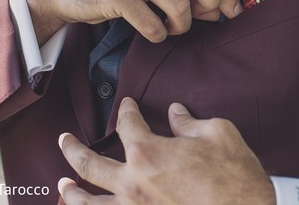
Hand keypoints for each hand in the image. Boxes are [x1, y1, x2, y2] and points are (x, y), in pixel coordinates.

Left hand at [58, 98, 274, 204]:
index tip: (128, 104)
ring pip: (89, 203)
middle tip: (64, 140)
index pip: (127, 125)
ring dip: (72, 193)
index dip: (126, 110)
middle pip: (90, 164)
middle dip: (73, 149)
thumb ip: (188, 122)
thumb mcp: (217, 133)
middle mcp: (133, 184)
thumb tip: (175, 113)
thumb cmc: (236, 175)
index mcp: (149, 153)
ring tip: (62, 185)